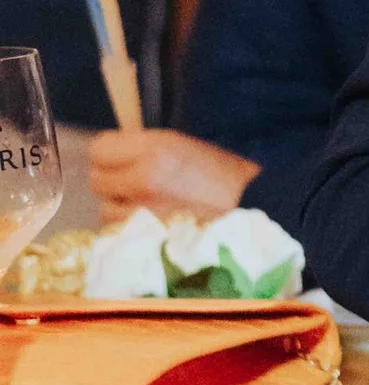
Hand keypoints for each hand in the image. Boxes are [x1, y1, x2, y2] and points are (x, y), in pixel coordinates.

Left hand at [88, 128, 258, 220]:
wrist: (254, 209)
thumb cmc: (223, 174)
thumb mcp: (183, 146)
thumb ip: (144, 149)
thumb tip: (114, 154)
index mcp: (155, 148)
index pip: (99, 148)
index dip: (109, 154)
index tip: (121, 159)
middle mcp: (143, 177)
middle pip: (97, 180)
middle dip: (113, 182)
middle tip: (134, 184)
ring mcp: (143, 211)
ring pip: (105, 210)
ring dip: (120, 208)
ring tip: (144, 208)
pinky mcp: (147, 238)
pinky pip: (120, 232)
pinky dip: (129, 229)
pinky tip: (149, 225)